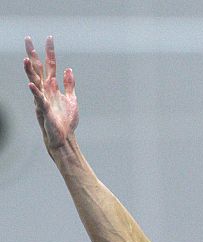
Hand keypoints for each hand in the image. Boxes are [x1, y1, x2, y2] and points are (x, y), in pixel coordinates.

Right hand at [23, 36, 78, 151]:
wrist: (64, 137)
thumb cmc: (66, 119)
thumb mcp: (71, 99)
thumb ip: (69, 84)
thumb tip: (68, 69)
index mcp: (52, 87)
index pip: (50, 65)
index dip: (50, 52)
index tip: (49, 38)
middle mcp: (46, 90)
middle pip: (38, 69)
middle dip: (33, 55)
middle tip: (27, 39)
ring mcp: (43, 99)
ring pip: (35, 82)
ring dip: (30, 71)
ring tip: (26, 59)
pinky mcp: (44, 110)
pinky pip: (39, 99)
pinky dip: (35, 92)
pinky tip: (31, 84)